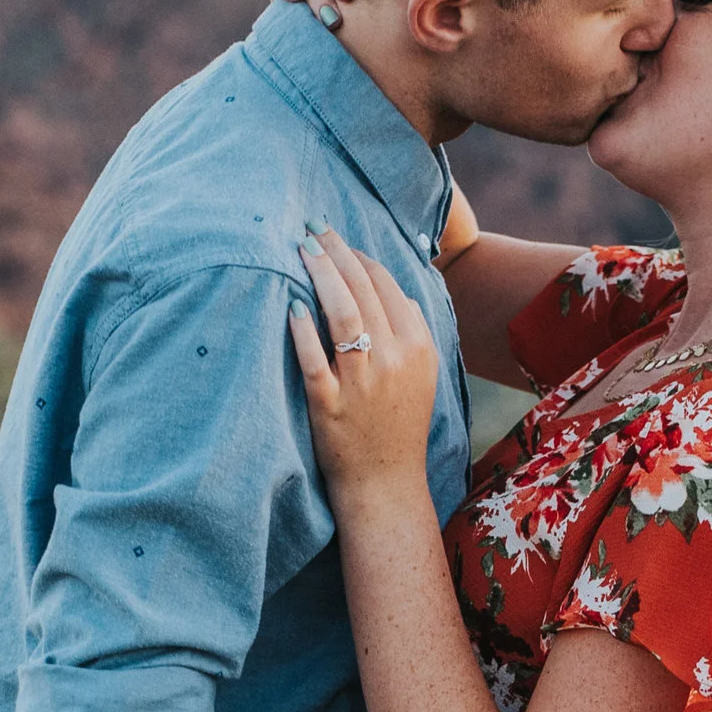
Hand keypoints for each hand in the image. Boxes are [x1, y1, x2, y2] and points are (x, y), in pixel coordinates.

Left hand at [291, 229, 436, 496]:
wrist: (385, 484)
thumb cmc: (398, 427)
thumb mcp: (421, 375)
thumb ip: (411, 331)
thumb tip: (397, 292)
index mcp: (418, 346)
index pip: (386, 285)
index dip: (359, 257)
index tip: (337, 241)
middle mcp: (393, 359)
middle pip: (362, 289)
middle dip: (335, 252)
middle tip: (312, 226)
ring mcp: (362, 382)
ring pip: (340, 314)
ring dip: (319, 275)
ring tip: (300, 248)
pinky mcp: (331, 404)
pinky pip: (314, 358)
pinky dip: (302, 328)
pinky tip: (290, 303)